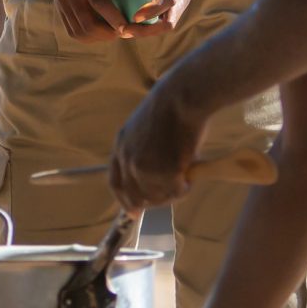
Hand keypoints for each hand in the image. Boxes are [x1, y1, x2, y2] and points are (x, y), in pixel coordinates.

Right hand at [35, 0, 134, 42]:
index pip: (98, 1)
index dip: (114, 17)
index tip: (128, 26)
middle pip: (88, 23)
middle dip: (109, 33)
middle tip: (126, 31)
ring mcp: (61, 1)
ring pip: (80, 31)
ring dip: (99, 37)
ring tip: (114, 32)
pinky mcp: (59, 7)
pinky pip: (72, 30)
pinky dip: (88, 35)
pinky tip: (101, 31)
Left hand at [108, 77, 208, 210]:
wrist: (184, 95)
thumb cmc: (173, 106)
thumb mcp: (145, 126)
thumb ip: (144, 149)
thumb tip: (155, 176)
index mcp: (121, 145)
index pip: (115, 182)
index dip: (124, 200)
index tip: (134, 212)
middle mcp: (128, 159)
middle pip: (136, 195)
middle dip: (154, 200)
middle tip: (173, 194)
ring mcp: (144, 167)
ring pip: (157, 196)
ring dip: (172, 193)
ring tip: (185, 179)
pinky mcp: (164, 172)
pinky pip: (175, 192)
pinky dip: (184, 188)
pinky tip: (191, 175)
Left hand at [114, 0, 205, 28]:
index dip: (152, 10)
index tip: (135, 16)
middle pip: (169, 21)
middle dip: (147, 30)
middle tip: (124, 30)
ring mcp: (183, 0)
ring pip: (168, 24)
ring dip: (148, 30)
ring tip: (126, 29)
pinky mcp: (180, 3)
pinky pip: (167, 19)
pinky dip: (152, 24)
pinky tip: (135, 21)